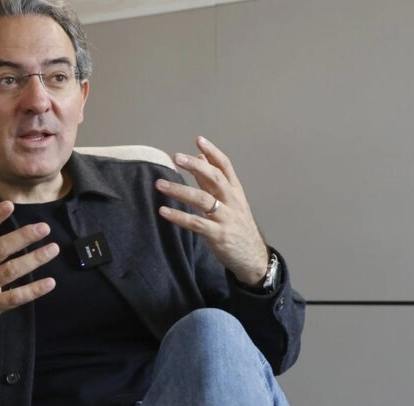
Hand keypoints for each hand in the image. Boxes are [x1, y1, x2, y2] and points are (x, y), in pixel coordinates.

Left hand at [155, 136, 268, 285]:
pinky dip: (179, 216)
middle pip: (215, 178)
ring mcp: (226, 218)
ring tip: (160, 184)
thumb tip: (200, 158)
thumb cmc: (237, 226)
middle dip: (196, 166)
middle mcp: (232, 202)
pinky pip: (196, 223)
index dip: (213, 152)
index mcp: (235, 191)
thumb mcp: (229, 201)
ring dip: (180, 190)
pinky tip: (164, 211)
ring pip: (203, 200)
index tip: (199, 140)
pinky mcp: (218, 235)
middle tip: (176, 157)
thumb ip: (213, 181)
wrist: (253, 257)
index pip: (225, 167)